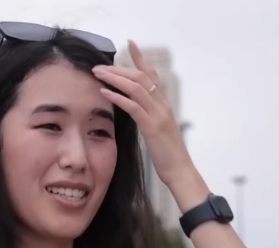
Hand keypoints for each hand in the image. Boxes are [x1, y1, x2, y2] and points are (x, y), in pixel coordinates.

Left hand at [92, 40, 194, 186]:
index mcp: (164, 105)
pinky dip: (118, 97)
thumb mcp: (159, 131)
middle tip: (99, 65)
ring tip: (98, 74)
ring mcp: (158, 115)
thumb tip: (135, 109)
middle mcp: (162, 105)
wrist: (181, 171)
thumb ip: (149, 117)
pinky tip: (105, 93)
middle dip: (118, 69)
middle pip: (140, 77)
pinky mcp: (152, 127)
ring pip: (135, 87)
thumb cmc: (168, 155)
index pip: (152, 75)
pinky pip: (133, 107)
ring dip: (114, 78)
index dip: (141, 59)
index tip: (130, 44)